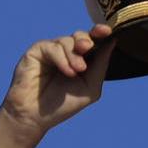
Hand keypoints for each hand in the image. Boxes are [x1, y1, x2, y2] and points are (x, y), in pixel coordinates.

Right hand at [0, 24, 112, 141]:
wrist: (35, 116)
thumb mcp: (90, 87)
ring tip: (77, 71)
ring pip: (67, 41)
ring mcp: (51, 51)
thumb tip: (112, 42)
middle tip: (88, 48)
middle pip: (81, 37)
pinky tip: (67, 72)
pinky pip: (53, 47)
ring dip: (75, 55)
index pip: (93, 42)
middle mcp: (67, 53)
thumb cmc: (63, 104)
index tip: (107, 31)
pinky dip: (62, 58)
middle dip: (87, 40)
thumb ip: (101, 66)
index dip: (100, 33)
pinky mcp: (37, 51)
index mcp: (82, 60)